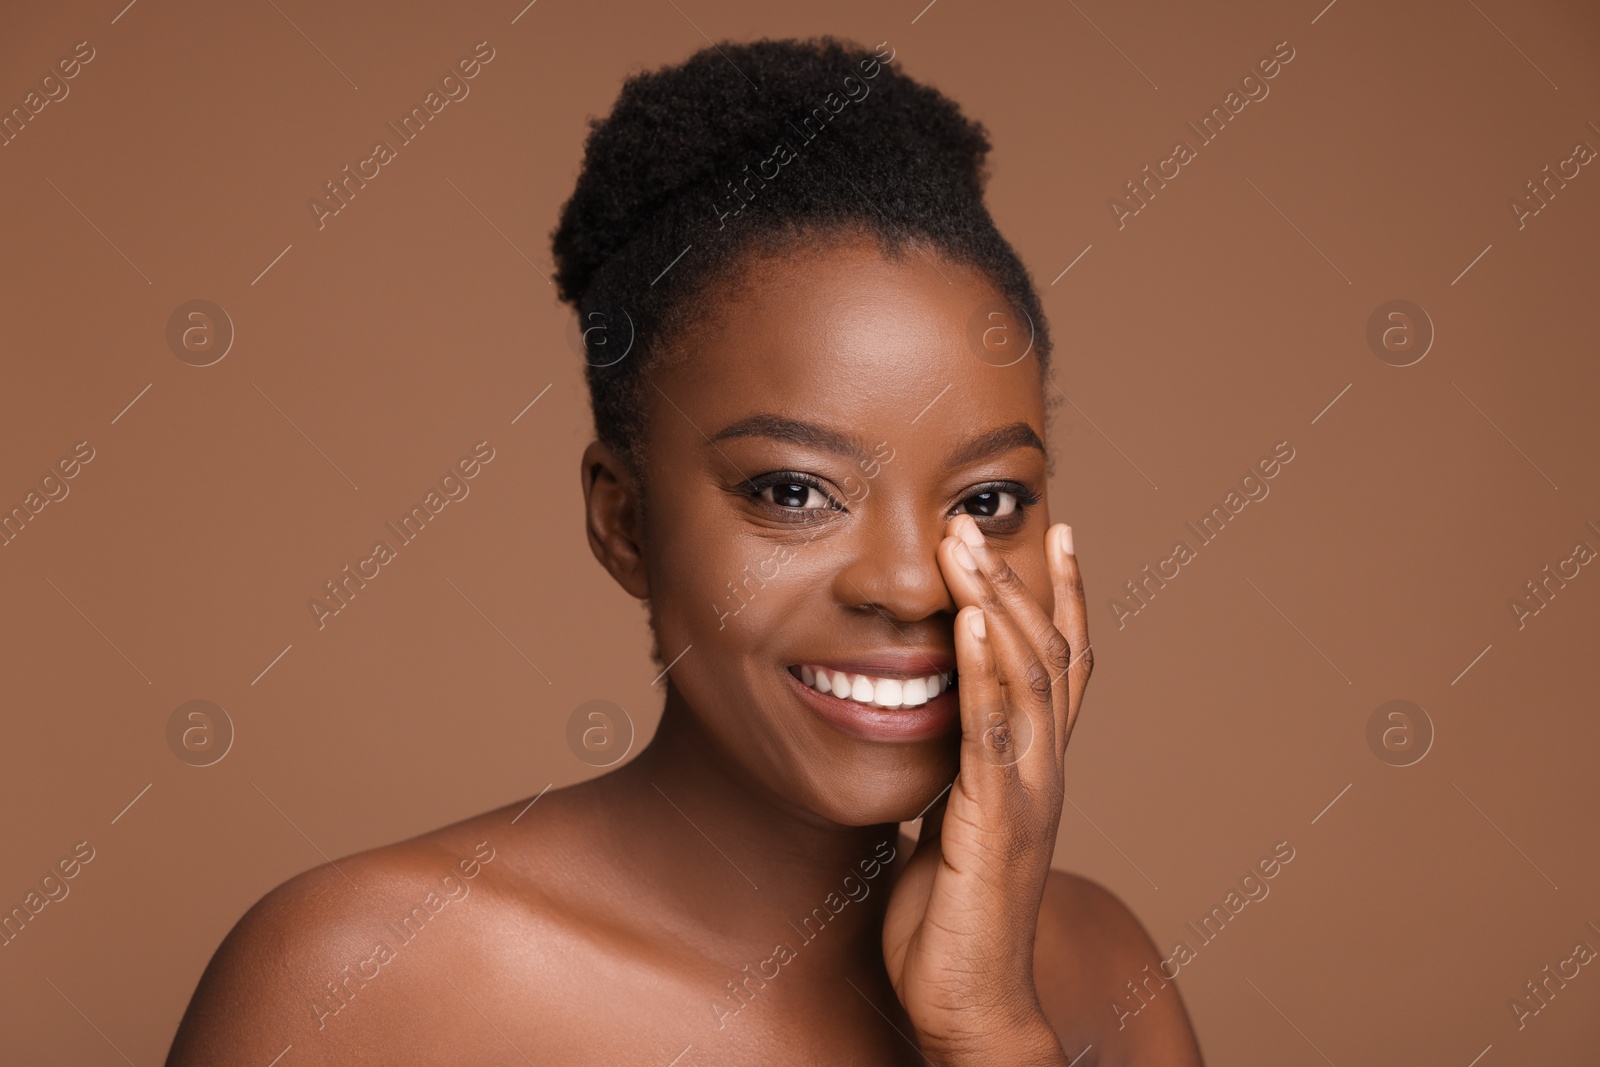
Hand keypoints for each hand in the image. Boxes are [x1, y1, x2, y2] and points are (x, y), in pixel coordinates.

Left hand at [881, 515, 1092, 1064]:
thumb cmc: (950, 917)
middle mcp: (1044, 769)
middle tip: (979, 520)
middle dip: (1015, 581)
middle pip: (1047, 654)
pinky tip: (967, 622)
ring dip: (995, 604)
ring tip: (966, 546)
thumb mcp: (949, 824)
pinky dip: (980, 670)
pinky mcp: (997, 819)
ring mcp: (1028, 792)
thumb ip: (951, 776)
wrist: (964, 1000)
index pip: (1063, 666)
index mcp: (1034, 767)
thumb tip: (919, 736)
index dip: (1065, 599)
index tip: (1057, 535)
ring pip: (1024, 678)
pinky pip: (992, 731)